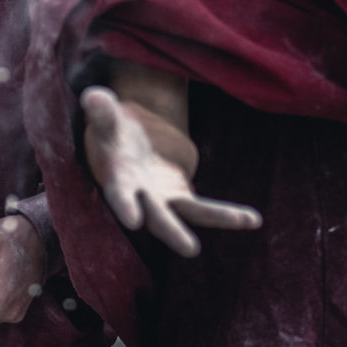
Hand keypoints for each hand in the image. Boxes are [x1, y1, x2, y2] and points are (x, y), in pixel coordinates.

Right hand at [80, 85, 260, 257]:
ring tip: (245, 221)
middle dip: (172, 231)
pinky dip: (228, 215)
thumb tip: (93, 97)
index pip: (119, 194)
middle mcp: (141, 198)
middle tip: (190, 248)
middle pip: (157, 216)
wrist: (126, 144)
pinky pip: (206, 209)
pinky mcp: (181, 198)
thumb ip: (101, 111)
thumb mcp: (106, 120)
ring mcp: (164, 201)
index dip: (124, 205)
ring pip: (190, 214)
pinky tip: (253, 220)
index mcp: (118, 179)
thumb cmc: (112, 132)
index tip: (132, 220)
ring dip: (217, 218)